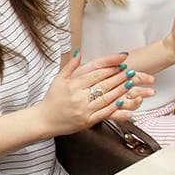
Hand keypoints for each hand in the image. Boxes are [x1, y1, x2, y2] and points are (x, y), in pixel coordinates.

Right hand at [39, 53, 154, 135]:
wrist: (43, 120)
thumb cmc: (51, 100)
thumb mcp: (58, 79)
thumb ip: (70, 66)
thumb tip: (79, 52)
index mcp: (73, 85)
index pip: (96, 74)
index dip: (110, 68)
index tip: (121, 63)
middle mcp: (79, 97)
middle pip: (103, 85)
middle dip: (119, 77)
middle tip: (130, 71)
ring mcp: (84, 110)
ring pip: (106, 98)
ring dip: (120, 90)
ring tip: (130, 83)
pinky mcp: (86, 121)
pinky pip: (103, 113)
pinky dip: (114, 107)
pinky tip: (122, 102)